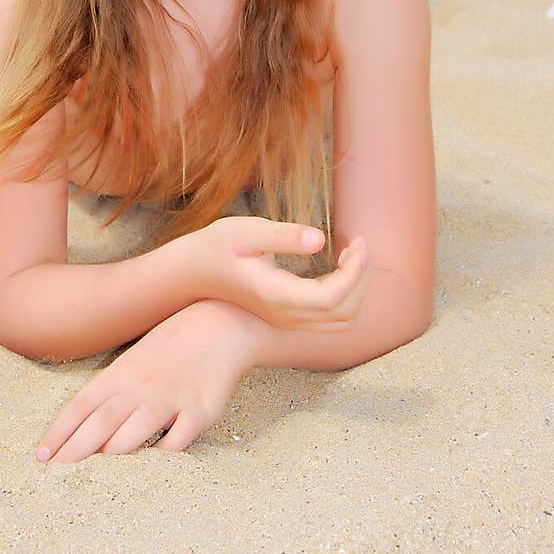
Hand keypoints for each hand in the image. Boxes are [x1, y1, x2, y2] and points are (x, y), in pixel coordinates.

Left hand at [35, 300, 253, 463]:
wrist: (216, 323)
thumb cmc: (168, 348)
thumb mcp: (131, 364)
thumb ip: (109, 395)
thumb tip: (80, 431)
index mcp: (119, 375)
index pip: (81, 406)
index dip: (60, 432)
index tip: (41, 457)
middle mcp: (140, 387)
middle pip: (102, 422)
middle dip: (77, 451)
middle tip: (56, 476)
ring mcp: (170, 398)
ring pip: (136, 430)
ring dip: (114, 453)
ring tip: (95, 480)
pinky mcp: (200, 410)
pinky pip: (179, 438)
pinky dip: (164, 454)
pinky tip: (152, 470)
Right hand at [179, 215, 371, 333]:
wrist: (192, 272)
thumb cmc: (217, 246)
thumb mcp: (248, 232)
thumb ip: (284, 236)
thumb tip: (320, 240)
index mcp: (277, 296)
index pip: (331, 297)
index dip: (354, 272)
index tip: (357, 242)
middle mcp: (285, 315)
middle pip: (343, 313)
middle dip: (361, 279)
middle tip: (360, 244)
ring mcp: (286, 320)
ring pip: (340, 321)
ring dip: (356, 290)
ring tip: (352, 256)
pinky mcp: (287, 316)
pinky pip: (330, 318)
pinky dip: (345, 296)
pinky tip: (337, 267)